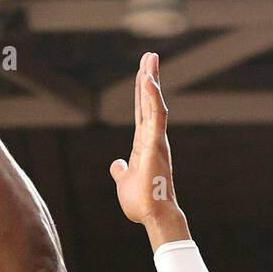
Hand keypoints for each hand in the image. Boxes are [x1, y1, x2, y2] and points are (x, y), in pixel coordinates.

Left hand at [110, 53, 183, 231]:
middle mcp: (152, 138)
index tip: (143, 72)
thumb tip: (116, 165)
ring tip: (150, 59)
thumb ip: (121, 171)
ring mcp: (156, 140)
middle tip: (150, 55)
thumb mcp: (125, 182)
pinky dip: (151, 97)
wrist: (153, 216)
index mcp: (144, 145)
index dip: (141, 92)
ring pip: (154, 104)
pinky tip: (148, 80)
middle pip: (148, 102)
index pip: (141, 112)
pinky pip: (155, 116)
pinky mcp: (156, 144)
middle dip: (149, 78)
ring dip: (151, 81)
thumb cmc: (142, 202)